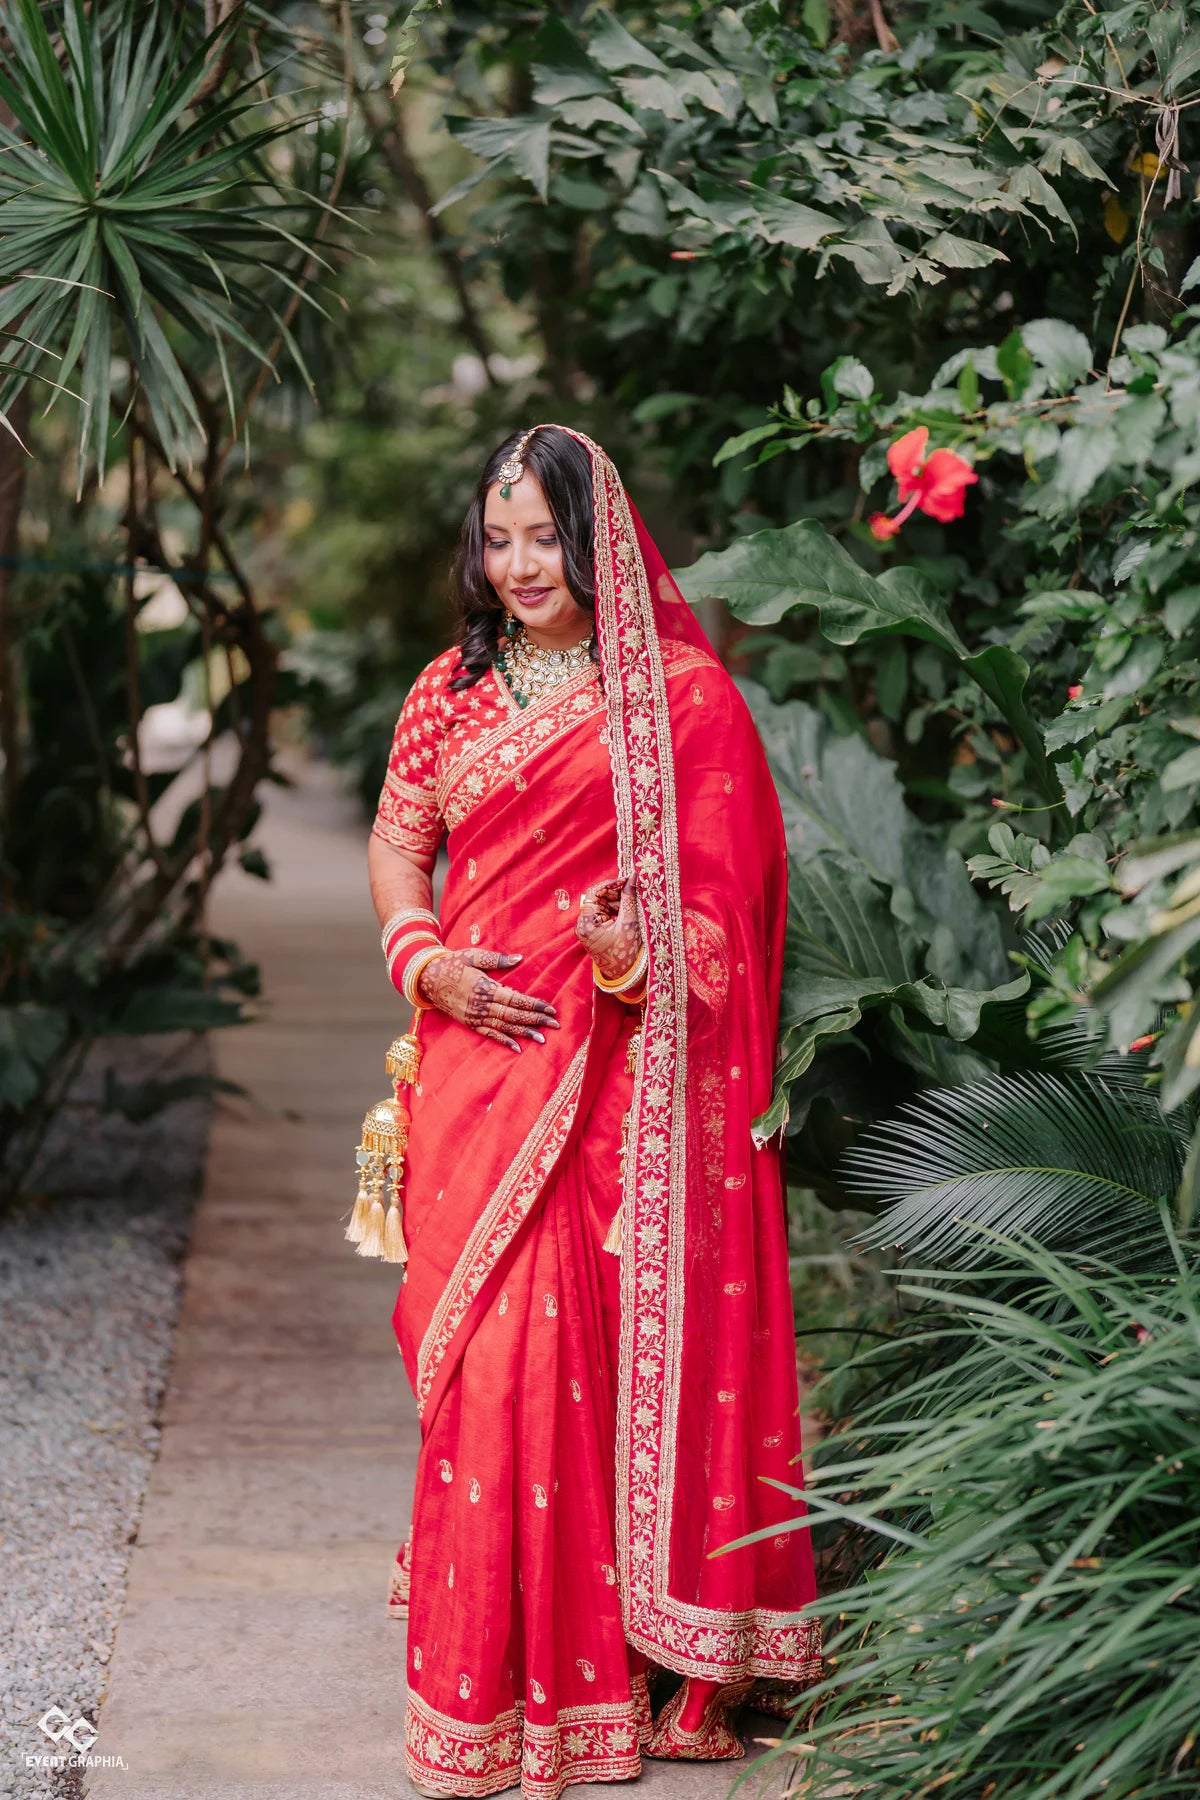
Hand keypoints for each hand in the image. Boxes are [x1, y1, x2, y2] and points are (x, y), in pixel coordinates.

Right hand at [415, 948, 558, 1053]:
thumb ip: (497, 960)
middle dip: (535, 1020)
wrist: (427, 979)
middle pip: (513, 1015)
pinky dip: (504, 1041)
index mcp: (484, 988)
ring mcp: (475, 1017)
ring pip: (504, 1027)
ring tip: (542, 1038)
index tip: (550, 1008)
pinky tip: (518, 1048)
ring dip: (524, 1033)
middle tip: (555, 1024)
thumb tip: (519, 958)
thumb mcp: (474, 956)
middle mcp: (481, 1005)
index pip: (515, 999)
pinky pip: (489, 1034)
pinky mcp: (470, 1024)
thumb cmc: (453, 964)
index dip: (533, 1005)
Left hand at [575, 876, 641, 983]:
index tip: (627, 880)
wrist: (624, 976)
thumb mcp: (629, 924)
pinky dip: (618, 908)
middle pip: (598, 897)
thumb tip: (633, 877)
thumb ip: (629, 900)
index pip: (594, 893)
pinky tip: (630, 908)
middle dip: (616, 892)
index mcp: (587, 924)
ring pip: (603, 903)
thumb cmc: (625, 954)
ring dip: (619, 900)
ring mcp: (589, 927)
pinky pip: (606, 912)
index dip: (610, 884)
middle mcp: (584, 924)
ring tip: (635, 899)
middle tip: (634, 887)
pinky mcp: (596, 929)